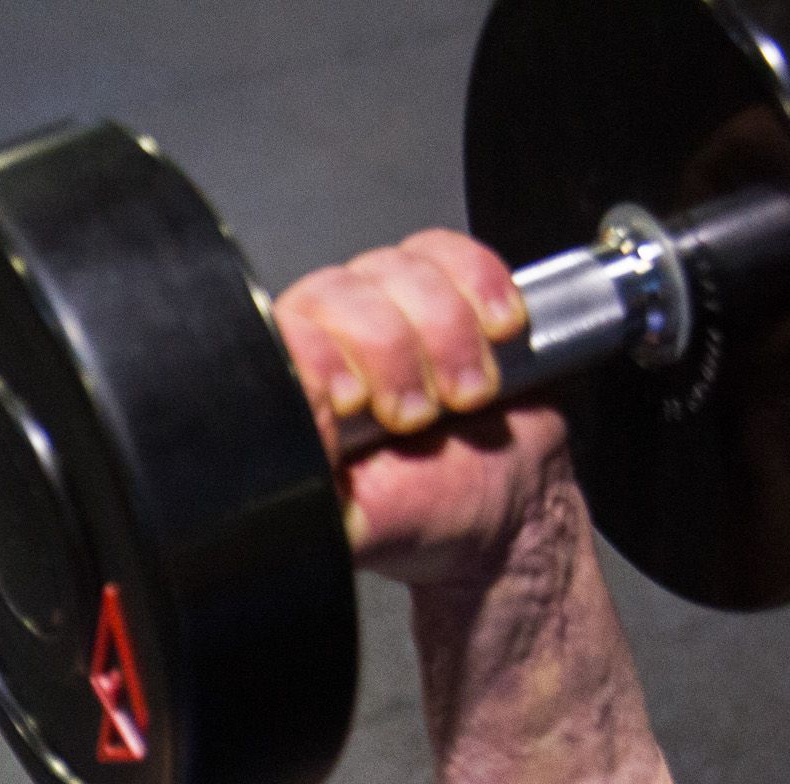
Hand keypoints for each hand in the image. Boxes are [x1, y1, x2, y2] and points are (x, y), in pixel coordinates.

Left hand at [273, 230, 576, 588]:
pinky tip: (497, 330)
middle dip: (391, 352)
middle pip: (338, 292)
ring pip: (396, 269)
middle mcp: (331, 346)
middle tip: (416, 415)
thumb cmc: (427, 513)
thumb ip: (302, 488)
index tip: (356, 404)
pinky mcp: (446, 288)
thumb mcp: (351, 525)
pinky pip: (448, 251)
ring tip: (466, 395)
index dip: (321, 357)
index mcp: (295, 397)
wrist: (509, 507)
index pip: (280, 337)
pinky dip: (480, 284)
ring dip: (446, 332)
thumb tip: (280, 436)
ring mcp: (387, 312)